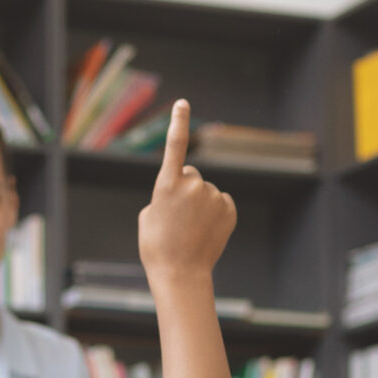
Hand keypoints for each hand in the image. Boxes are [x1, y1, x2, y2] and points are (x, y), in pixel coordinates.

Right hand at [136, 100, 235, 279]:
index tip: (182, 103)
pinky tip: (206, 231)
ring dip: (200, 204)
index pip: (174, 145)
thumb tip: (182, 190)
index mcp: (166, 184)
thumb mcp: (149, 216)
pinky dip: (215, 213)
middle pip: (191, 175)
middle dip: (186, 188)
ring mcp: (212, 196)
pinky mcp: (228, 208)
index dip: (178, 122)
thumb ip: (165, 195)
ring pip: (206, 191)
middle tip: (178, 217)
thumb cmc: (157, 246)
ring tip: (191, 229)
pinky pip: (220, 202)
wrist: (181, 273)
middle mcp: (192, 184)